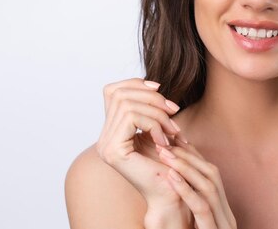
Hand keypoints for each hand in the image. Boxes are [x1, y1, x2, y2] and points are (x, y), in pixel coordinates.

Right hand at [95, 78, 190, 223]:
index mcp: (111, 131)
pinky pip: (133, 118)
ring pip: (128, 104)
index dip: (136, 83)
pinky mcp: (114, 151)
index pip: (112, 91)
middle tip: (173, 111)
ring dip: (157, 113)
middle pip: (120, 94)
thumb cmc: (169, 164)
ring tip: (173, 129)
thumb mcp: (158, 129)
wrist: (171, 194)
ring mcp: (105, 145)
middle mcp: (103, 138)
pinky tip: (165, 140)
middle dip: (151, 97)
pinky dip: (154, 124)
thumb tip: (153, 85)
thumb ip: (149, 109)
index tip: (160, 89)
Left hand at [158, 137, 237, 228]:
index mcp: (222, 212)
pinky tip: (170, 177)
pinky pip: (201, 207)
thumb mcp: (197, 227)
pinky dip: (186, 189)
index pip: (210, 174)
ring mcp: (222, 223)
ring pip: (208, 186)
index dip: (192, 156)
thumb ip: (191, 210)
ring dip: (185, 167)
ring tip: (165, 155)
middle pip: (212, 174)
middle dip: (188, 156)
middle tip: (166, 144)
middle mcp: (226, 215)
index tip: (173, 141)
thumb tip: (175, 185)